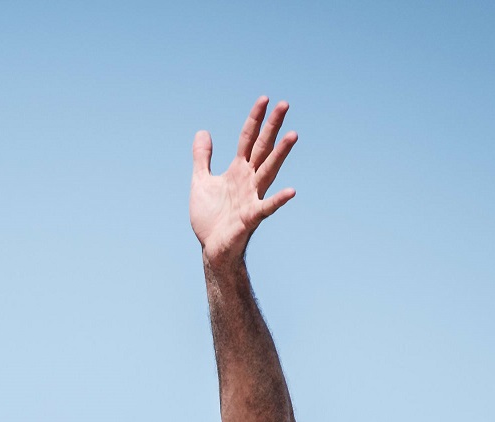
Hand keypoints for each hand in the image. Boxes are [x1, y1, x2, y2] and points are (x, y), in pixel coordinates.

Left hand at [190, 97, 297, 264]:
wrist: (212, 249)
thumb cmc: (211, 218)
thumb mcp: (201, 181)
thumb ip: (202, 157)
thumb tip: (203, 132)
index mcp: (238, 170)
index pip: (248, 139)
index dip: (255, 119)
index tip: (265, 99)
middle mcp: (249, 180)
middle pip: (262, 148)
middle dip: (272, 127)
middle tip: (285, 104)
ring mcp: (252, 197)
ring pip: (268, 171)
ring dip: (280, 154)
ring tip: (293, 135)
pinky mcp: (250, 218)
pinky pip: (266, 207)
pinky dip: (278, 200)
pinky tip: (292, 191)